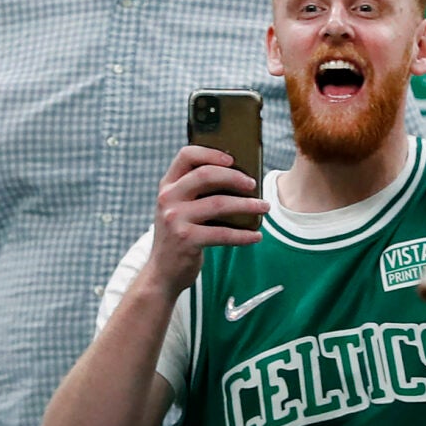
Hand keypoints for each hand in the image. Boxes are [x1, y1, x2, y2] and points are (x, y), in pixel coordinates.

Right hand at [143, 145, 266, 292]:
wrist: (161, 273)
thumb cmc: (178, 236)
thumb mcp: (177, 209)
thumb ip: (195, 192)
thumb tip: (239, 177)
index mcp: (167, 186)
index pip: (186, 156)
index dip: (211, 153)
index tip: (233, 159)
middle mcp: (168, 199)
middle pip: (206, 175)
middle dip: (235, 177)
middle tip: (254, 185)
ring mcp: (175, 219)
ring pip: (219, 203)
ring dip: (247, 205)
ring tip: (264, 207)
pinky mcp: (187, 240)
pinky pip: (223, 233)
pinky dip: (243, 235)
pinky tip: (256, 236)